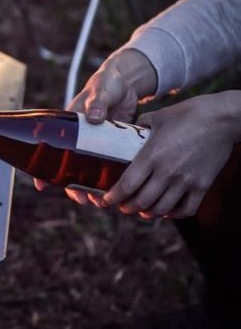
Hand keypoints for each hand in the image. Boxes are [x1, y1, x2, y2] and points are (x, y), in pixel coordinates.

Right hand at [34, 49, 156, 205]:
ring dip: (93, 188)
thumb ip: (97, 102)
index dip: (43, 170)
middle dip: (74, 187)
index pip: (49, 150)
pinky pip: (107, 168)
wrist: (128, 82)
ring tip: (101, 200)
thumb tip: (95, 118)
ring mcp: (96, 145)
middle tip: (84, 199)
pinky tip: (117, 190)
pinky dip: (110, 180)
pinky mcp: (112, 147)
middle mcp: (79, 139)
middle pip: (70, 168)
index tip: (41, 186)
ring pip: (88, 172)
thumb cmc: (108, 83)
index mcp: (69, 126)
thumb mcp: (101, 91)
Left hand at [101, 91, 240, 217]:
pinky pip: (186, 209)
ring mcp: (186, 181)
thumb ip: (140, 126)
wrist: (223, 118)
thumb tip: (129, 130)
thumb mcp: (158, 117)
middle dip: (127, 207)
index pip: (127, 185)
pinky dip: (173, 214)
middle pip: (141, 201)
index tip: (105, 200)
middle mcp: (167, 172)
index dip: (113, 197)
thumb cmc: (188, 114)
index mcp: (152, 155)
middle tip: (122, 206)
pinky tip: (166, 210)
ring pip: (162, 209)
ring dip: (147, 213)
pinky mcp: (202, 185)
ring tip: (141, 211)